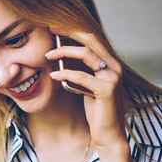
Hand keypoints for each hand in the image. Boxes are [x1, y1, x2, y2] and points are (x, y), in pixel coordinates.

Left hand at [46, 27, 128, 147]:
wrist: (109, 134)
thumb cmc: (97, 111)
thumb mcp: (88, 87)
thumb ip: (82, 72)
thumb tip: (63, 59)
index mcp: (111, 64)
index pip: (93, 40)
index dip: (74, 31)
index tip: (56, 27)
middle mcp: (115, 67)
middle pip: (91, 40)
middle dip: (69, 32)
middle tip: (50, 29)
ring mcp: (113, 77)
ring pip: (86, 55)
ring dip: (63, 52)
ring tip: (47, 55)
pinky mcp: (107, 90)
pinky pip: (81, 77)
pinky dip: (65, 74)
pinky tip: (53, 76)